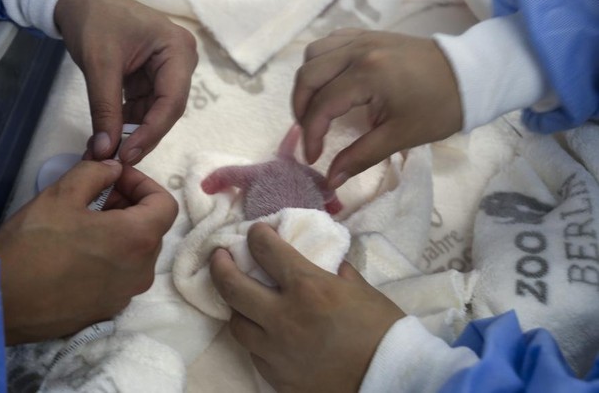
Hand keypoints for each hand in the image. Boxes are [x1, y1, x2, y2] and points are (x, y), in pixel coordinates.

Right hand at [0, 160, 177, 344]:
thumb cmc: (31, 244)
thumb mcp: (61, 194)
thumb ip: (95, 174)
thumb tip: (114, 170)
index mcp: (138, 239)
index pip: (165, 204)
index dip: (143, 184)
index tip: (116, 179)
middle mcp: (142, 270)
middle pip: (152, 229)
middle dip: (130, 206)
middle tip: (96, 196)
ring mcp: (127, 294)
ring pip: (137, 253)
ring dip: (120, 232)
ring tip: (83, 223)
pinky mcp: (109, 310)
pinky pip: (121, 276)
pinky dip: (110, 257)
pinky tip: (77, 253)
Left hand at [54, 0, 197, 163]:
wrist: (81, 0)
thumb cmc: (94, 19)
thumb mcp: (99, 64)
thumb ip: (104, 109)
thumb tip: (105, 151)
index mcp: (177, 51)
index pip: (171, 102)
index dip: (151, 132)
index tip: (128, 154)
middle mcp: (180, 62)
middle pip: (166, 111)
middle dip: (141, 136)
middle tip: (117, 160)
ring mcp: (167, 72)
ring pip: (154, 114)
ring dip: (132, 134)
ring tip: (108, 153)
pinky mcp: (151, 79)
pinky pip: (143, 108)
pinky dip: (125, 123)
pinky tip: (109, 138)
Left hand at [209, 223, 404, 392]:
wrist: (391, 379)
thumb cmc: (382, 330)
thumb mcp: (362, 289)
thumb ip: (336, 272)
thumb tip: (326, 264)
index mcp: (307, 287)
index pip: (265, 250)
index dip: (257, 235)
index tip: (256, 232)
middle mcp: (283, 317)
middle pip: (232, 285)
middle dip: (220, 264)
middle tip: (219, 256)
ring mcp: (275, 350)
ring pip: (236, 323)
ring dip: (236, 306)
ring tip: (240, 298)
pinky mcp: (276, 377)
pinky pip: (254, 353)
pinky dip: (256, 339)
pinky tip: (264, 333)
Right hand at [293, 29, 461, 188]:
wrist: (470, 75)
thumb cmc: (438, 109)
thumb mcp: (400, 137)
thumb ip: (360, 156)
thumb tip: (330, 180)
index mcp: (368, 75)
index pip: (322, 105)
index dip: (311, 135)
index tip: (313, 158)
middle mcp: (358, 51)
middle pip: (308, 76)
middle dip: (301, 109)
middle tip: (310, 135)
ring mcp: (362, 39)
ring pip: (314, 55)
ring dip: (308, 83)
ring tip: (316, 108)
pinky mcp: (369, 35)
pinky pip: (331, 42)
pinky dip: (322, 62)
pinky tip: (330, 82)